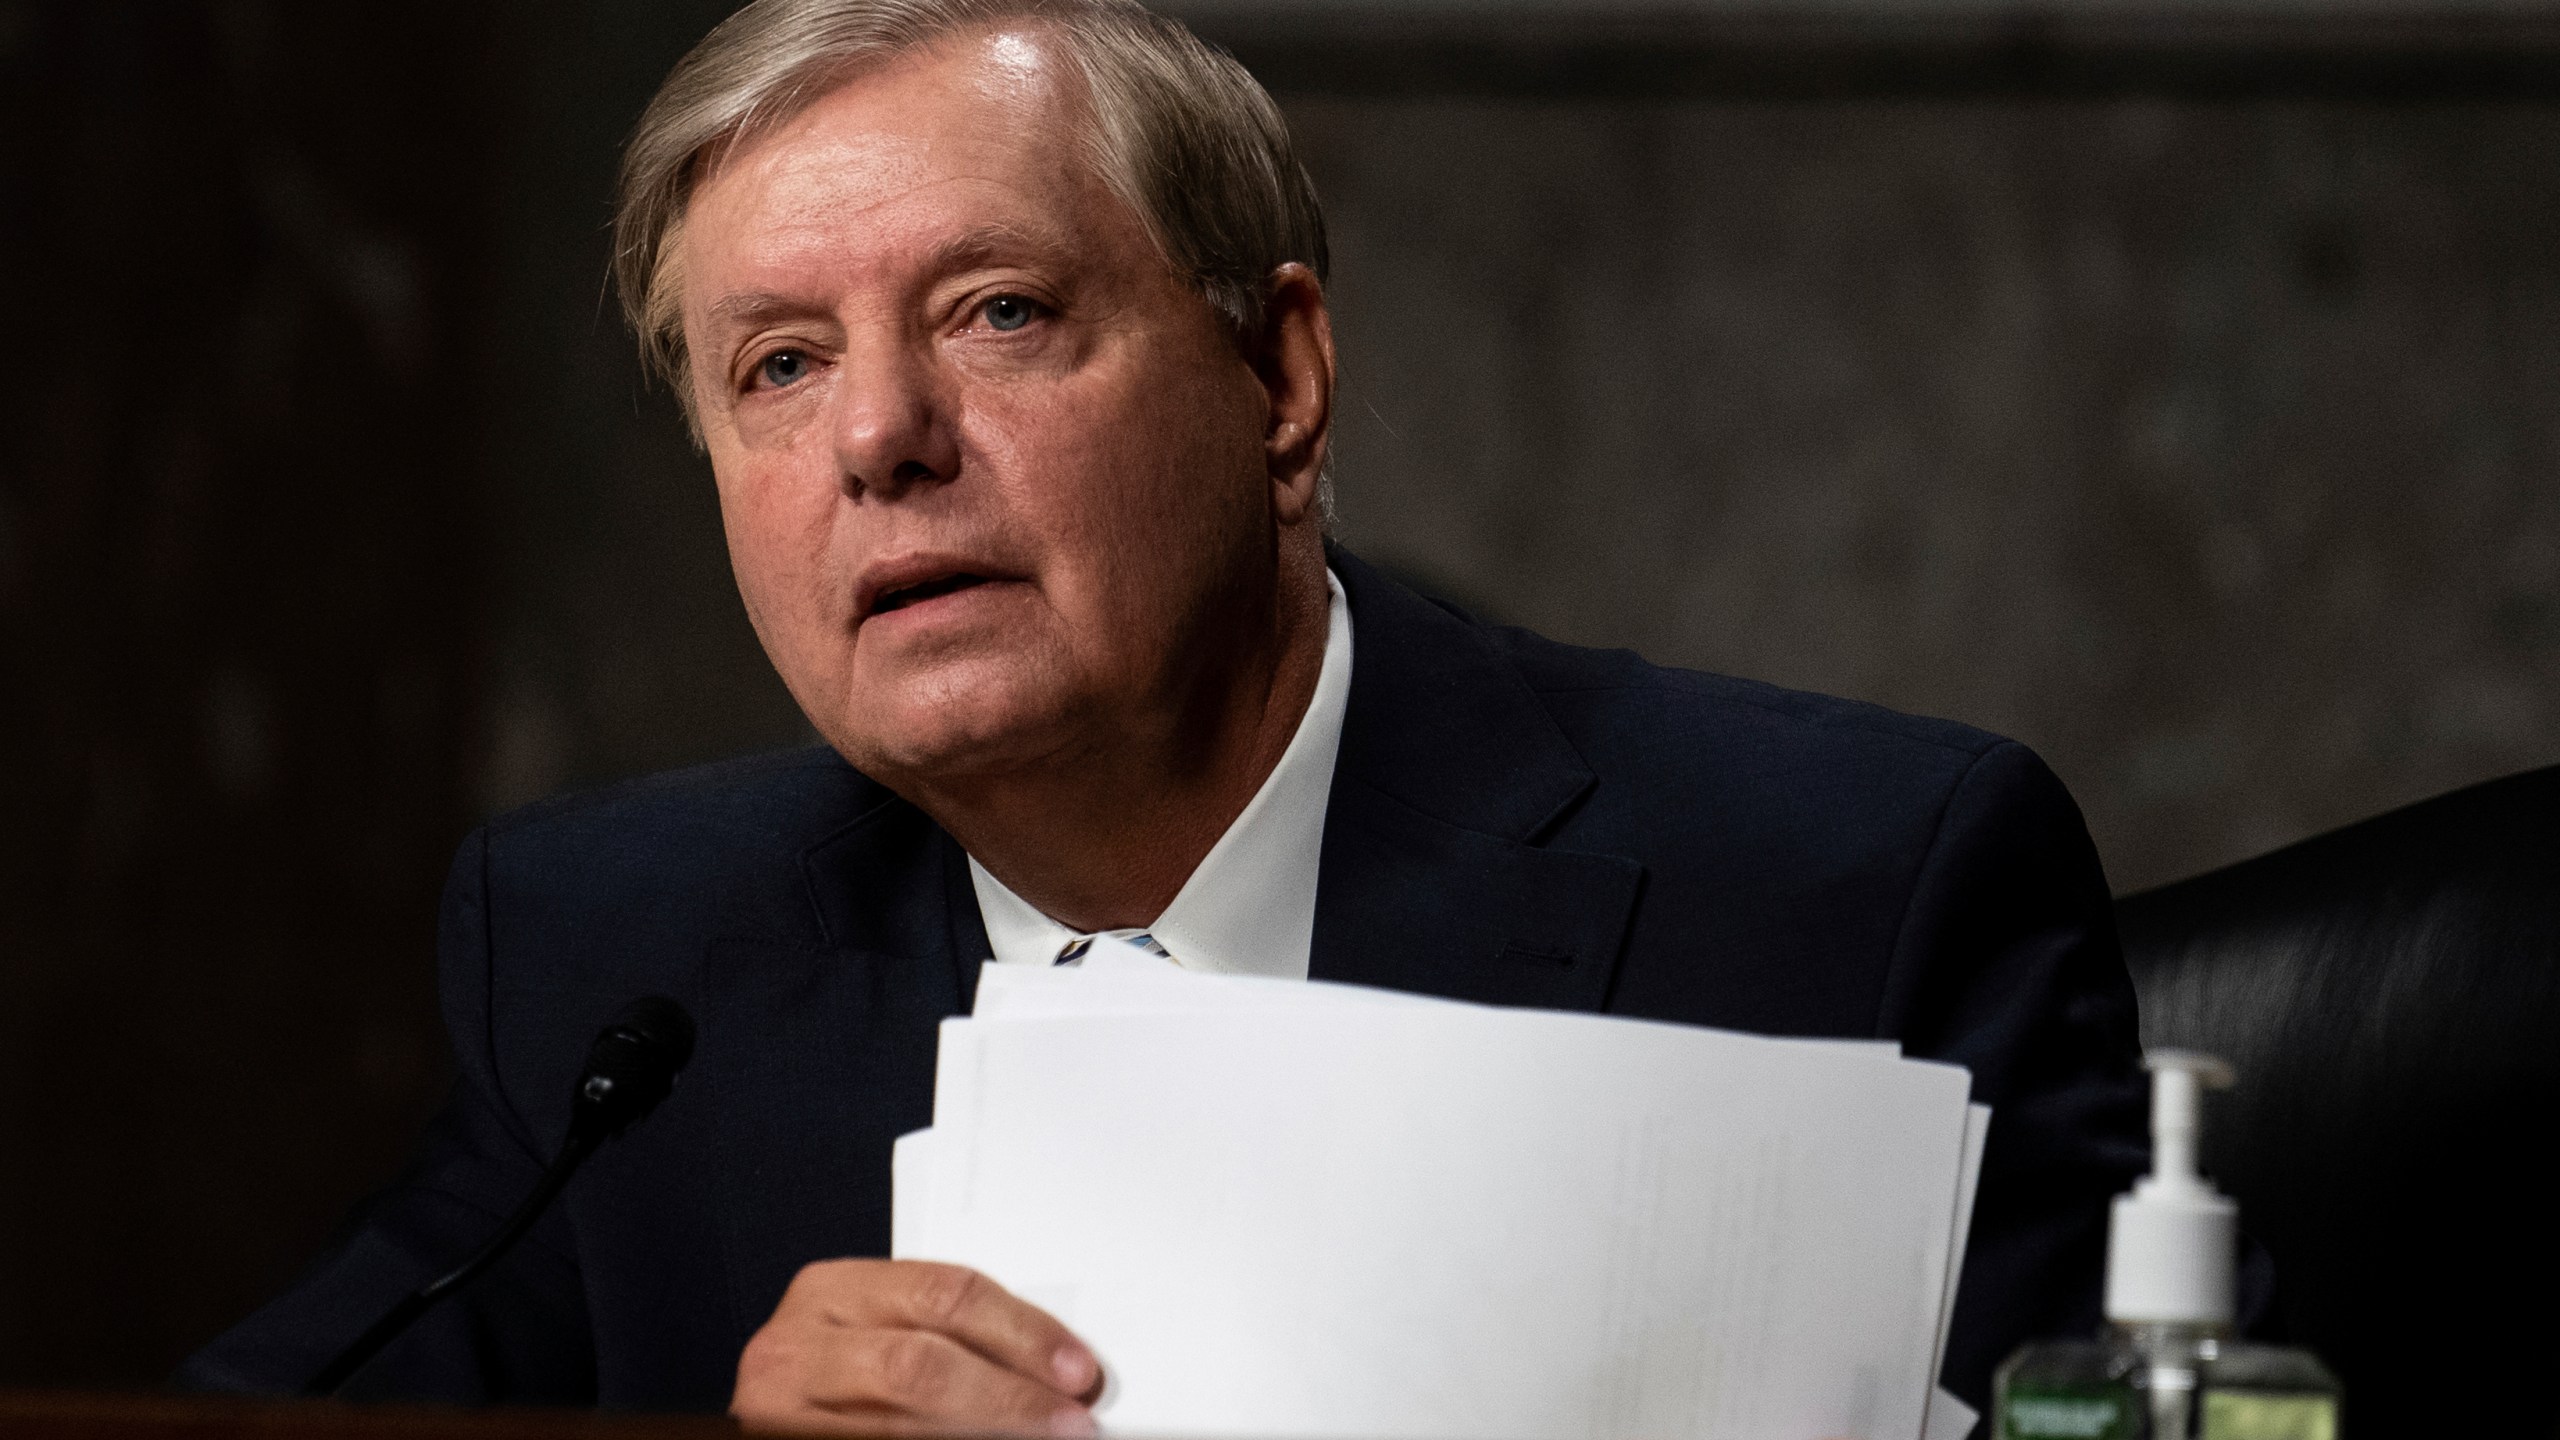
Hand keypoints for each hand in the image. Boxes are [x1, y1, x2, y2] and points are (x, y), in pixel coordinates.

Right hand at [733, 1259, 1103, 1435]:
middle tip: (1068, 1417)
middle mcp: (794, 1348)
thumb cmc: (836, 1374)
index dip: (1020, 1332)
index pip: (942, 1295)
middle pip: (921, 1364)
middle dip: (1007, 1395)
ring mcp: (780, 1411)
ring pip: (901, 1426)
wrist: (779, 1417)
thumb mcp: (877, 1331)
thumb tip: (1052, 1364)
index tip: (1075, 1367)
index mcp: (829, 1292)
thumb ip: (949, 1335)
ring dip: (985, 1433)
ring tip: (1039, 1438)